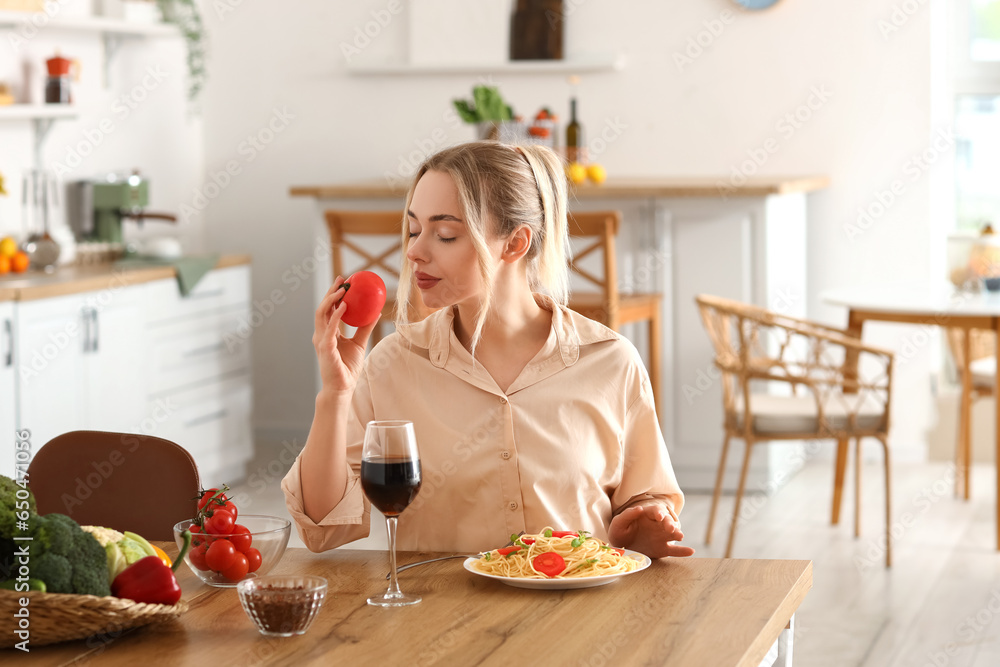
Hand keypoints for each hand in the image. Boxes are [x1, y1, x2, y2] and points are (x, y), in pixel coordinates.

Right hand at [312, 276, 380, 394]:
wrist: (342, 388)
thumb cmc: (348, 368)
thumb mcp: (359, 344)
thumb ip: (365, 328)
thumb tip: (377, 312)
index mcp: (328, 333)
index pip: (329, 309)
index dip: (334, 294)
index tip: (343, 282)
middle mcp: (322, 334)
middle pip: (323, 307)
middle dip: (330, 291)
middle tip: (342, 279)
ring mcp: (321, 340)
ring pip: (322, 314)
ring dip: (331, 299)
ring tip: (343, 289)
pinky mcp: (325, 347)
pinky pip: (330, 328)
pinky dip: (336, 315)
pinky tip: (344, 305)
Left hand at [608, 503, 695, 558]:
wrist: (620, 547)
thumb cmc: (620, 531)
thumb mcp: (618, 522)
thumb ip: (627, 515)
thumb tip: (639, 509)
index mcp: (647, 515)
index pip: (655, 510)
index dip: (658, 512)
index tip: (659, 517)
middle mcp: (657, 524)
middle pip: (667, 521)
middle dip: (669, 523)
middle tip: (671, 528)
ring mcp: (661, 537)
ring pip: (672, 534)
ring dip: (677, 534)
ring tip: (680, 536)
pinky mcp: (663, 549)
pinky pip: (674, 550)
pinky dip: (683, 551)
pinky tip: (691, 551)